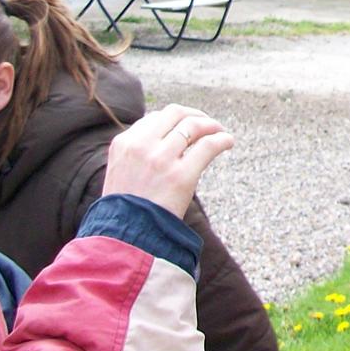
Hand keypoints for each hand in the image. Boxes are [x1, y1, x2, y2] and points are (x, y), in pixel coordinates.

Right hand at [101, 105, 233, 218]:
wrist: (125, 237)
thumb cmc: (125, 210)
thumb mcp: (120, 172)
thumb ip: (137, 153)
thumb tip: (166, 138)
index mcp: (124, 143)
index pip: (155, 118)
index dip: (174, 120)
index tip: (186, 127)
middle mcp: (142, 146)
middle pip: (175, 113)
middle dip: (194, 115)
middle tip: (207, 124)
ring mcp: (162, 159)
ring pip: (194, 126)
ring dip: (211, 125)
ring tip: (220, 132)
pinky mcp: (181, 175)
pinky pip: (209, 145)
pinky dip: (222, 139)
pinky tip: (228, 142)